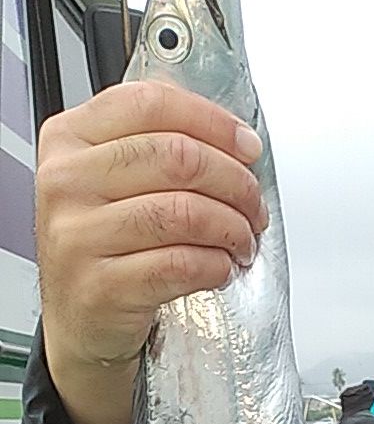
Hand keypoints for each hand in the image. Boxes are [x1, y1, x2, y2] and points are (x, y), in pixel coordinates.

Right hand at [37, 80, 266, 370]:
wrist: (77, 320)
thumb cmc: (103, 247)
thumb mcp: (108, 181)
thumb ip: (154, 141)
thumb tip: (227, 131)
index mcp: (69, 138)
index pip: (150, 103)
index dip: (213, 122)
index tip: (247, 147)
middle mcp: (68, 181)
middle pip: (176, 156)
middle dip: (235, 181)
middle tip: (254, 205)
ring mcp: (78, 235)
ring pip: (184, 212)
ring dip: (232, 227)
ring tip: (242, 241)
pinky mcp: (102, 287)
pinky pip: (181, 264)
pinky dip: (216, 265)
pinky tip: (221, 267)